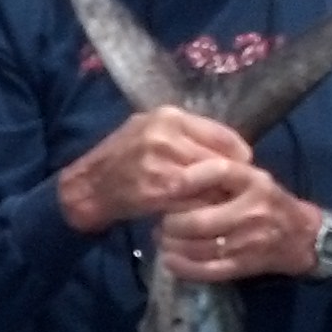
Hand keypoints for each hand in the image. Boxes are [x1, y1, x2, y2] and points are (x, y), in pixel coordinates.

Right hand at [58, 108, 249, 234]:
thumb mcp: (149, 130)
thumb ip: (185, 134)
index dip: (238, 153)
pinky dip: (202, 209)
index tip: (244, 165)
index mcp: (168, 116)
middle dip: (232, 177)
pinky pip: (193, 201)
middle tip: (239, 190)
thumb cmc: (121, 158)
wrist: (87, 186)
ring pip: (209, 181)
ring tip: (226, 203)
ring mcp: (161, 163)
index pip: (221, 133)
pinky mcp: (157, 190)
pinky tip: (205, 215)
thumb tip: (229, 150)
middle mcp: (166, 135)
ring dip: (220, 195)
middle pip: (218, 158)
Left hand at [156, 163, 321, 283]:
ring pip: (199, 247)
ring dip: (173, 245)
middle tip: (162, 220)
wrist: (301, 237)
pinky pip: (208, 269)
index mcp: (254, 182)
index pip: (220, 172)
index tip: (168, 184)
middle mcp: (252, 211)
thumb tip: (178, 173)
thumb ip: (222, 174)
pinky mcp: (244, 265)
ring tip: (162, 238)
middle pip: (200, 220)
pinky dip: (184, 267)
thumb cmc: (268, 202)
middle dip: (172, 222)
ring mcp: (247, 241)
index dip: (190, 179)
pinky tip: (169, 260)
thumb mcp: (252, 178)